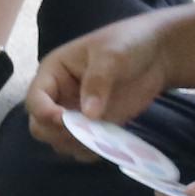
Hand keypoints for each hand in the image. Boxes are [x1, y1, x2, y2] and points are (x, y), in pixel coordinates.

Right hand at [23, 13, 183, 146]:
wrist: (158, 54)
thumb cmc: (128, 43)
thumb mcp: (111, 55)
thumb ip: (98, 82)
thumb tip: (88, 115)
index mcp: (54, 73)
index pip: (35, 99)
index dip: (44, 112)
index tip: (65, 120)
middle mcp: (59, 96)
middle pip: (40, 126)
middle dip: (57, 134)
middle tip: (85, 133)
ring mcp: (76, 114)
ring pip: (59, 141)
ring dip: (74, 145)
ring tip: (100, 139)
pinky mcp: (95, 127)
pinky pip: (82, 148)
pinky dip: (91, 151)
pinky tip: (107, 145)